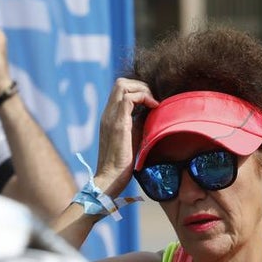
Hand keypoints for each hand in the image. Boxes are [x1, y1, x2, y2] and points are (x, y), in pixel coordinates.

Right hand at [94, 78, 158, 198]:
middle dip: (141, 85)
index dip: (138, 89)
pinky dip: (144, 98)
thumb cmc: (121, 163)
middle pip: (121, 82)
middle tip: (153, 100)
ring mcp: (111, 117)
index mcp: (109, 117)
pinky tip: (154, 108)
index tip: (151, 102)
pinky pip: (129, 98)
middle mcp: (107, 114)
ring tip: (153, 103)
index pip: (120, 89)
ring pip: (123, 85)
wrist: (110, 179)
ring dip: (143, 90)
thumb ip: (138, 122)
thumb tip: (152, 111)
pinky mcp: (117, 124)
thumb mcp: (133, 137)